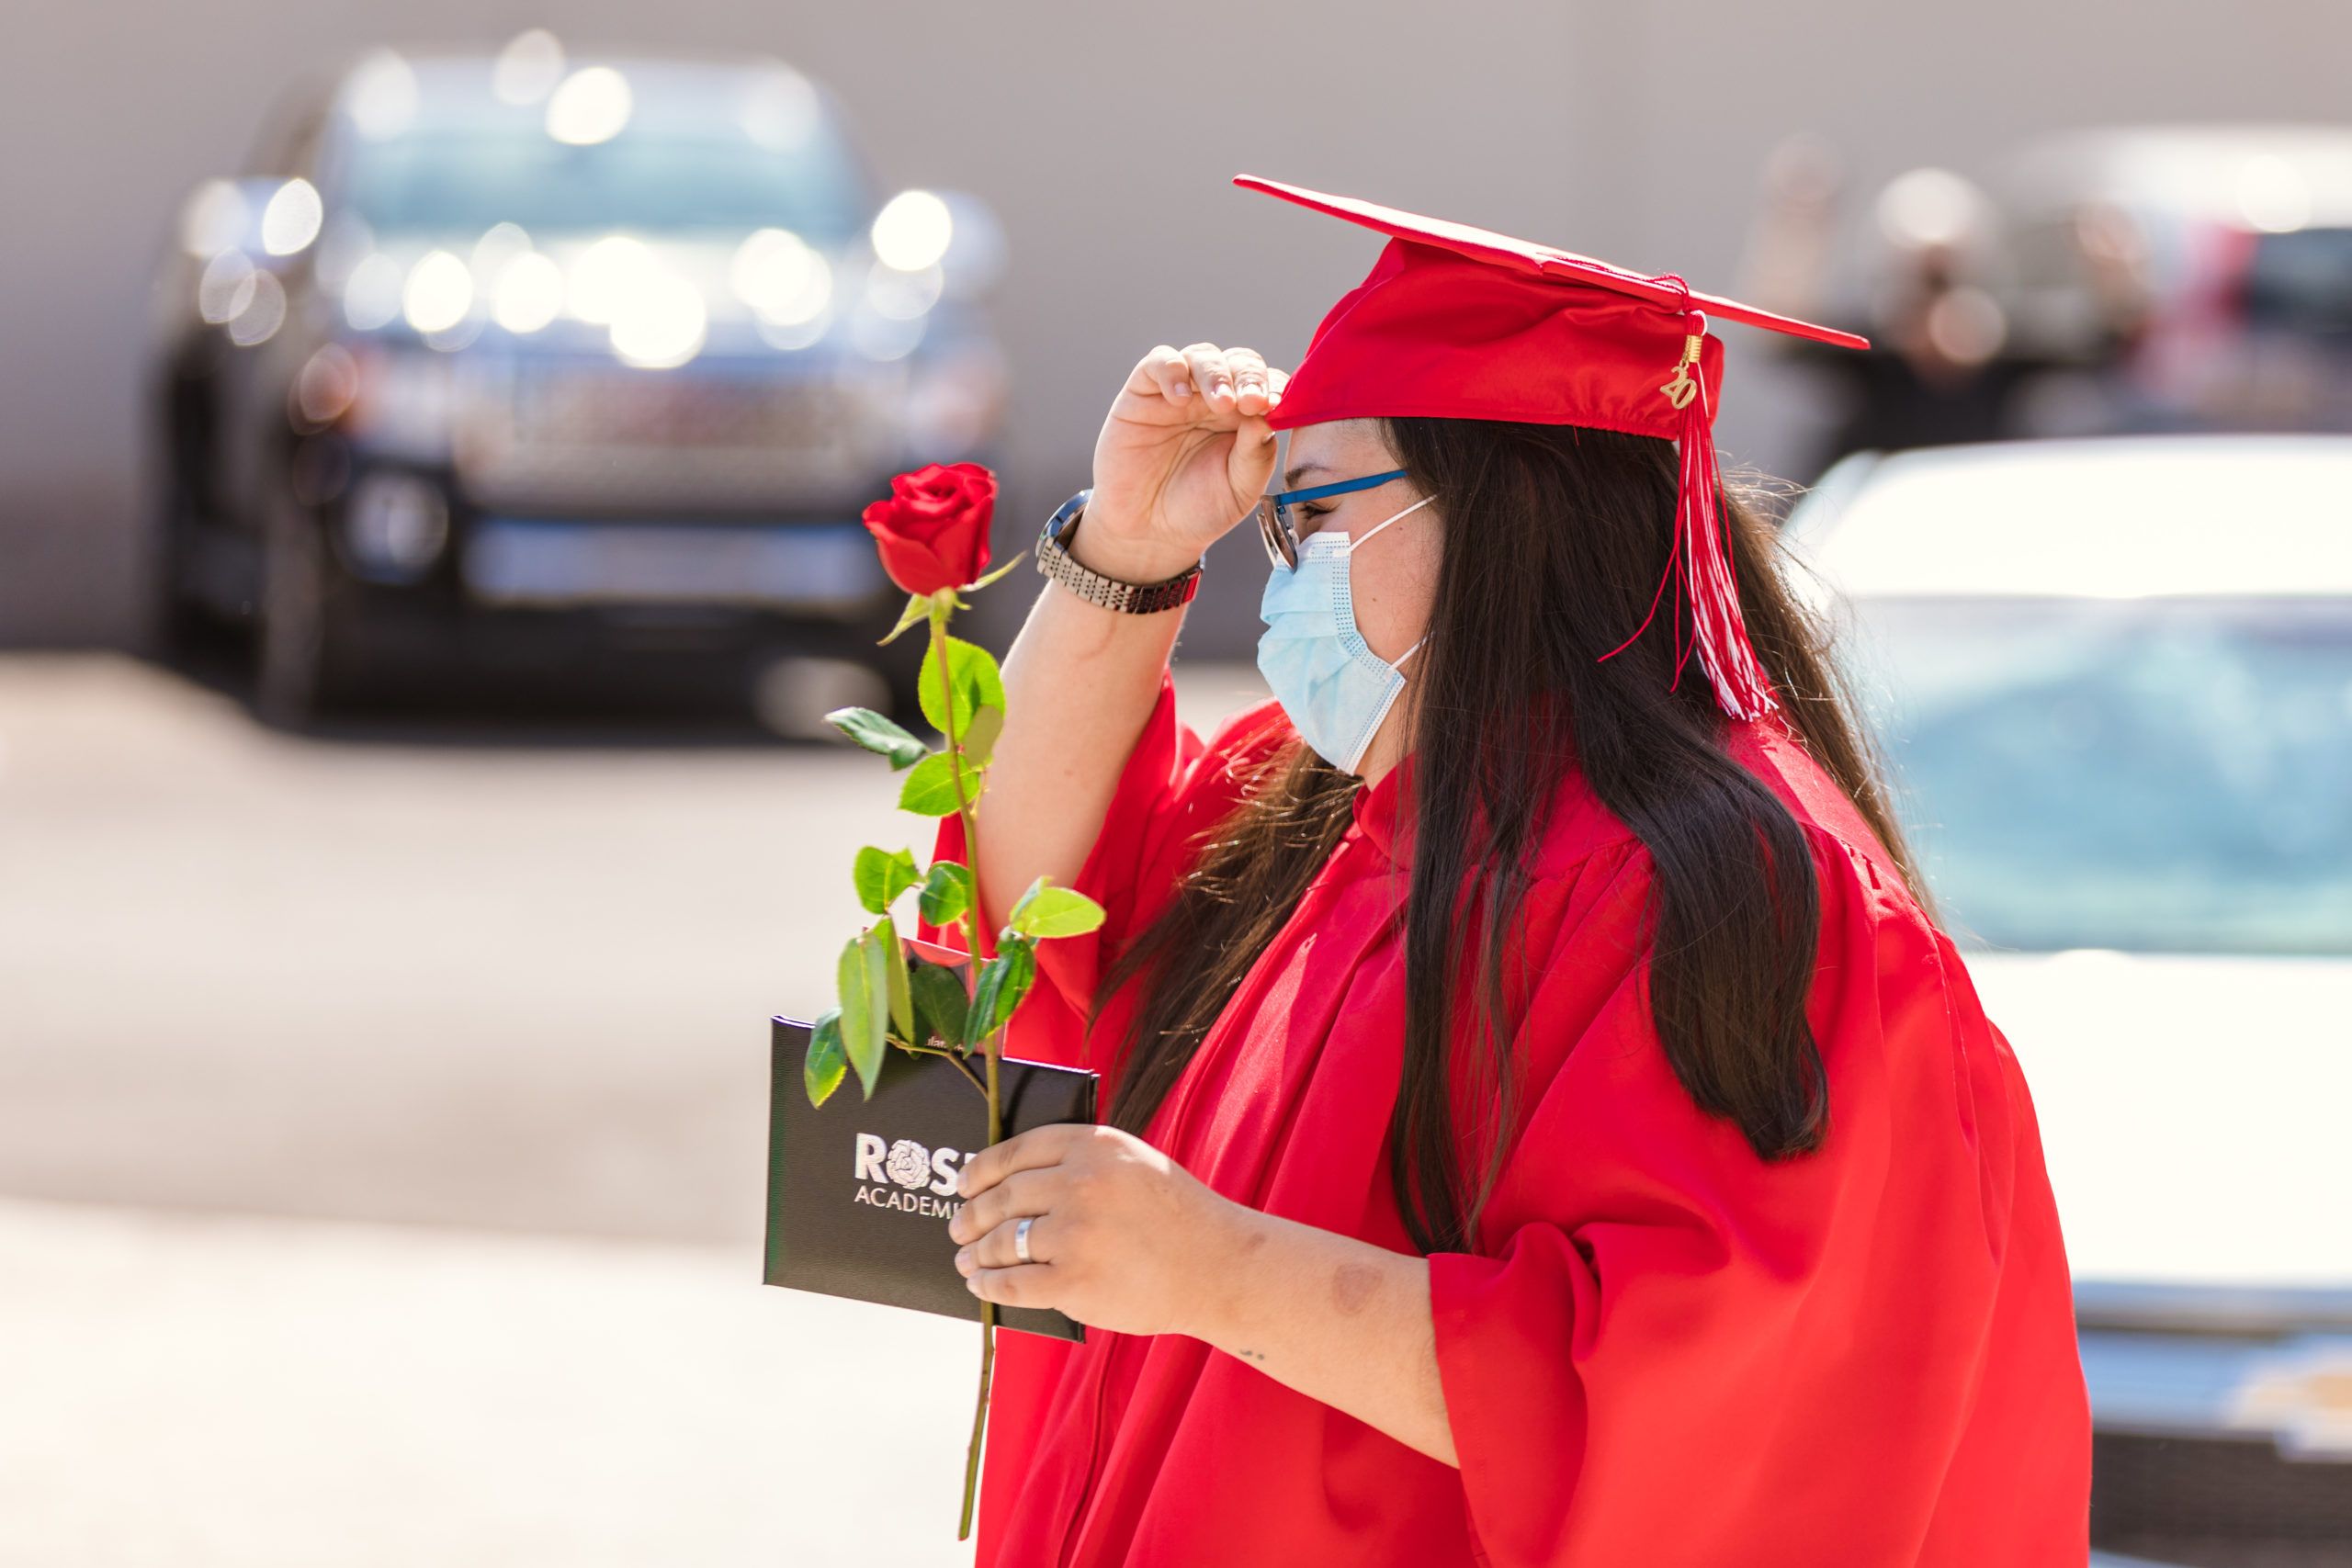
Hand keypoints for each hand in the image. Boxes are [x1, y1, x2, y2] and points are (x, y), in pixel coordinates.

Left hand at [947, 1122, 1248, 1336]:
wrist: (1219, 1267)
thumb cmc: (1177, 1217)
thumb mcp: (1134, 1164)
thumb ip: (1083, 1162)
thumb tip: (1015, 1182)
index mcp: (1094, 1145)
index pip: (1016, 1151)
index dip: (981, 1170)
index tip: (964, 1184)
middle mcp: (1080, 1182)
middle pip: (1003, 1197)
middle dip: (972, 1216)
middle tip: (958, 1227)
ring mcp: (1075, 1233)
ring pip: (1003, 1241)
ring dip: (977, 1253)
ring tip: (968, 1260)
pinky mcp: (1073, 1282)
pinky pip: (1012, 1283)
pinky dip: (990, 1285)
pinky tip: (982, 1286)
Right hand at [1083, 343, 1288, 580]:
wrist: (1148, 531)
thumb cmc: (1199, 509)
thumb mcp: (1239, 489)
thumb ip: (1256, 454)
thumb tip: (1267, 413)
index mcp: (1246, 417)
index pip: (1268, 384)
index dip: (1274, 387)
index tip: (1275, 406)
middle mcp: (1215, 397)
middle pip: (1239, 363)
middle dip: (1249, 377)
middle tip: (1251, 401)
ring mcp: (1180, 392)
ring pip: (1202, 356)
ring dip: (1215, 374)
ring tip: (1221, 403)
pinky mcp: (1143, 392)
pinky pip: (1158, 362)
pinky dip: (1171, 370)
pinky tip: (1180, 398)